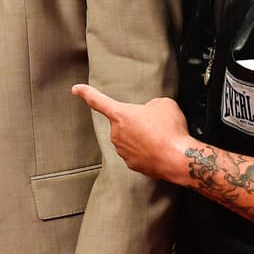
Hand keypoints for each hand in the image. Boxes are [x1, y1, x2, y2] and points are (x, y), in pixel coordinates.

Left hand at [71, 83, 190, 185]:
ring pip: (131, 138)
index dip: (86, 93)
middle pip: (124, 122)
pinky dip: (147, 150)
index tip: (76, 89)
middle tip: (156, 125)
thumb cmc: (170, 131)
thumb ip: (150, 104)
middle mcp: (117, 133)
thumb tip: (149, 112)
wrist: (178, 159)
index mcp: (120, 115)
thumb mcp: (164, 104)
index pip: (98, 100)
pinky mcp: (131, 164)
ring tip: (160, 138)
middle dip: (137, 122)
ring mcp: (122, 150)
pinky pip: (137, 152)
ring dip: (143, 137)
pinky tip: (159, 149)